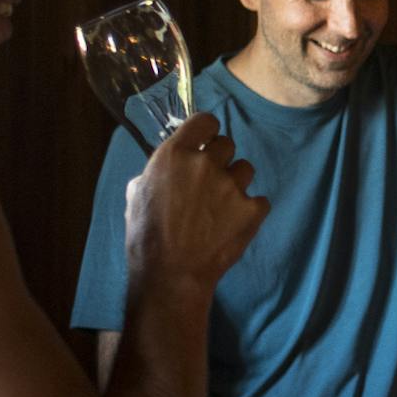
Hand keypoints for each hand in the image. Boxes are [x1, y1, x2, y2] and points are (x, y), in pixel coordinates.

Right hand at [124, 113, 268, 291]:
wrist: (171, 275)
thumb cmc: (146, 238)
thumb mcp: (136, 196)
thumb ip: (157, 173)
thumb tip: (168, 168)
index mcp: (175, 155)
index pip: (205, 121)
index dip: (206, 131)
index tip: (205, 142)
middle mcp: (206, 163)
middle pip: (227, 144)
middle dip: (220, 160)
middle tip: (210, 183)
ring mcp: (232, 186)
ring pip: (245, 169)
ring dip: (236, 183)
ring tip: (222, 206)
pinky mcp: (252, 208)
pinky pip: (259, 200)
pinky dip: (250, 210)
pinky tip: (235, 224)